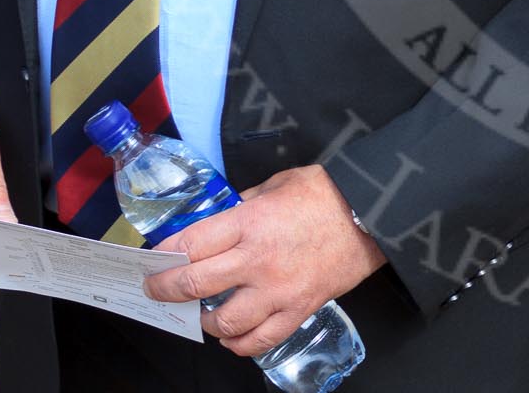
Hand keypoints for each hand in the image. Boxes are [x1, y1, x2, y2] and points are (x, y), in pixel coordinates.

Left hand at [145, 165, 386, 358]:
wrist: (373, 214)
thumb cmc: (327, 194)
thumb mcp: (278, 184)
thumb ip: (245, 204)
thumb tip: (221, 222)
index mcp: (251, 222)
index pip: (191, 244)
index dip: (165, 254)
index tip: (155, 259)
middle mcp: (258, 259)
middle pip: (196, 284)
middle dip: (166, 289)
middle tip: (156, 289)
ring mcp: (278, 290)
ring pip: (224, 321)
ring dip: (204, 320)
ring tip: (201, 314)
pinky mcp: (298, 309)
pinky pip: (259, 340)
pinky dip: (238, 343)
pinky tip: (232, 335)